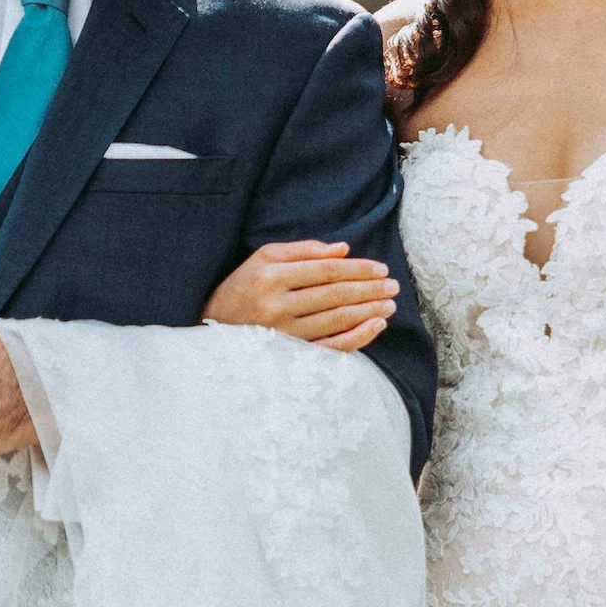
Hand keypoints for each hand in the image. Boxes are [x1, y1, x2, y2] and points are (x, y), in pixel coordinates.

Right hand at [203, 240, 400, 351]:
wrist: (212, 329)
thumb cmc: (241, 288)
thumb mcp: (262, 259)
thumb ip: (302, 251)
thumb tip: (343, 249)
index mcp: (270, 277)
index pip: (325, 271)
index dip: (357, 269)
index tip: (381, 268)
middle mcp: (276, 306)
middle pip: (335, 295)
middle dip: (369, 289)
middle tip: (393, 286)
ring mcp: (284, 335)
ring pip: (337, 321)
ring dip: (369, 311)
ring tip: (390, 303)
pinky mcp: (289, 357)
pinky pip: (331, 349)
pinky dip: (357, 337)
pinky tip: (375, 326)